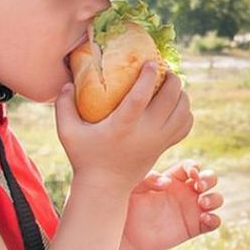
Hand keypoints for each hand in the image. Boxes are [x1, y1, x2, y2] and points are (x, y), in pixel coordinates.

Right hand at [54, 65, 192, 194]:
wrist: (105, 188)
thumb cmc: (84, 157)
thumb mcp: (67, 132)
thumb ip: (63, 105)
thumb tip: (68, 82)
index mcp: (122, 125)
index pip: (140, 96)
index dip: (149, 76)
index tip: (152, 62)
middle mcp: (145, 132)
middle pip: (170, 98)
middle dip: (173, 79)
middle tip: (165, 69)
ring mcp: (158, 140)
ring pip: (183, 110)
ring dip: (181, 93)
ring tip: (171, 84)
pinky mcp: (164, 146)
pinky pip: (186, 125)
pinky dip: (186, 112)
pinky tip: (176, 104)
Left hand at [120, 160, 222, 249]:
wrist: (127, 237)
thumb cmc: (128, 208)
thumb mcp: (134, 188)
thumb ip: (149, 180)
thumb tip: (167, 182)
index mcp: (173, 178)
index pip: (191, 166)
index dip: (194, 167)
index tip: (192, 173)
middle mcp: (186, 192)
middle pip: (209, 178)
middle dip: (209, 178)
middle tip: (199, 186)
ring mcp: (192, 210)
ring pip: (216, 199)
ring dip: (214, 198)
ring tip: (202, 203)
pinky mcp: (194, 228)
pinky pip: (213, 222)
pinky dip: (215, 219)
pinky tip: (205, 218)